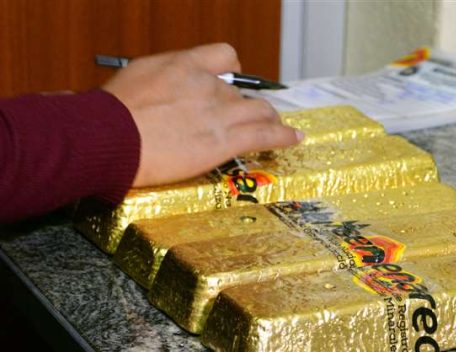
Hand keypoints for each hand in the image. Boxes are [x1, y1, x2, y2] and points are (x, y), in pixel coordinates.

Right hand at [102, 43, 302, 186]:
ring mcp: (219, 113)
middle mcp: (207, 85)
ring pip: (260, 111)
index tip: (231, 80)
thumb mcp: (133, 81)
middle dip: (244, 106)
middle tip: (242, 118)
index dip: (232, 70)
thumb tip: (146, 90)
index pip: (224, 56)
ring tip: (274, 126)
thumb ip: (154, 82)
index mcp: (184, 65)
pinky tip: (294, 138)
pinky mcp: (225, 141)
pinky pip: (265, 135)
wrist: (111, 137)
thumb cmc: (111, 114)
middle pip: (241, 92)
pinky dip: (284, 136)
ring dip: (269, 119)